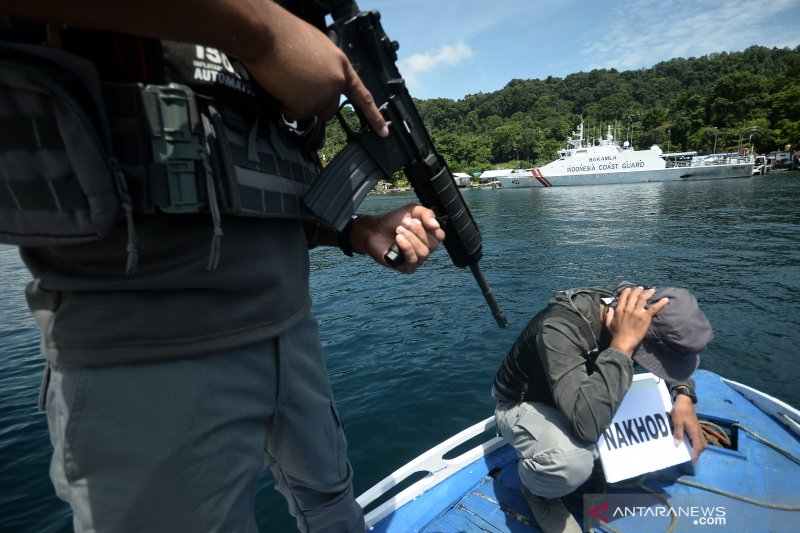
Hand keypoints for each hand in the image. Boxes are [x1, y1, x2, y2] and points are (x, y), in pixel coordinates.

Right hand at [242, 3, 387, 136]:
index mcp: (342, 66)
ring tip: (287, 80)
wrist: (268, 34)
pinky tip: (281, 86)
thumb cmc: (286, 36)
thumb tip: (320, 83)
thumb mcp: (318, 48)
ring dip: (297, 103)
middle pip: (330, 109)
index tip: (383, 131)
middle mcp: (336, 82)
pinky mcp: (306, 105)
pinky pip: (294, 114)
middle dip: (314, 104)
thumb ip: (326, 68)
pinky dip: (285, 105)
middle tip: (297, 85)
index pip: (362, 95)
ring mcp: (322, 95)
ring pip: (309, 112)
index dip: (373, 115)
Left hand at [350, 204, 444, 273]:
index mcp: (428, 237)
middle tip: (403, 224)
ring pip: (424, 252)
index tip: (416, 219)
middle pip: (433, 244)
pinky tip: (398, 239)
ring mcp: (417, 260)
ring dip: (411, 238)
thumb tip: (436, 225)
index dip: (430, 227)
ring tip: (398, 231)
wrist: (374, 230)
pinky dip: (406, 247)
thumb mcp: (411, 211)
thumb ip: (427, 214)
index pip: (440, 236)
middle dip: (418, 231)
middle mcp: (425, 249)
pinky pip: (413, 260)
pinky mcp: (406, 268)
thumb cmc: (393, 221)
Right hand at [604, 286, 668, 355]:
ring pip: (643, 299)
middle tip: (641, 288)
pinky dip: (660, 303)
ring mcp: (637, 312)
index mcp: (619, 310)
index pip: (623, 297)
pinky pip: (654, 308)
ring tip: (652, 290)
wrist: (623, 342)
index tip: (629, 289)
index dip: (627, 292)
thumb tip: (610, 308)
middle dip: (638, 290)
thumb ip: (609, 315)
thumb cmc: (616, 334)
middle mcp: (628, 309)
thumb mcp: (608, 324)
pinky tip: (666, 300)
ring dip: (648, 293)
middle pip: (634, 296)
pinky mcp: (645, 317)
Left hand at [671, 395, 707, 460]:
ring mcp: (698, 428)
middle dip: (699, 452)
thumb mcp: (677, 422)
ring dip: (698, 446)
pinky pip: (699, 436)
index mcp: (695, 432)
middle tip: (691, 455)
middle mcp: (698, 431)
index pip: (698, 446)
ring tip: (690, 449)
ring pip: (702, 441)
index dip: (696, 454)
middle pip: (703, 445)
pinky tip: (688, 440)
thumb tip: (677, 445)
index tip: (692, 460)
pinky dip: (696, 441)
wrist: (685, 400)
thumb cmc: (680, 411)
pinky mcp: (696, 425)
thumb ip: (678, 434)